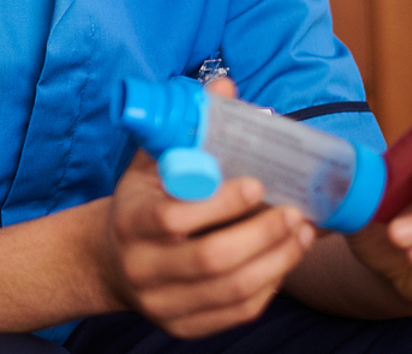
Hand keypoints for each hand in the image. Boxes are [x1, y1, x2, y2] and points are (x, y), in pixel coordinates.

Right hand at [100, 78, 314, 337]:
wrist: (109, 262)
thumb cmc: (140, 202)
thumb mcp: (150, 164)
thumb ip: (187, 129)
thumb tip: (226, 85)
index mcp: (129, 222)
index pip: (174, 218)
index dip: (221, 204)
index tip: (257, 184)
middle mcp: (141, 267)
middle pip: (210, 259)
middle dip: (262, 235)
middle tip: (295, 212)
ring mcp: (163, 303)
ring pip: (232, 290)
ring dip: (277, 261)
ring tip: (302, 233)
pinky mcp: (184, 326)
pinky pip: (237, 312)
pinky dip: (269, 287)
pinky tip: (284, 260)